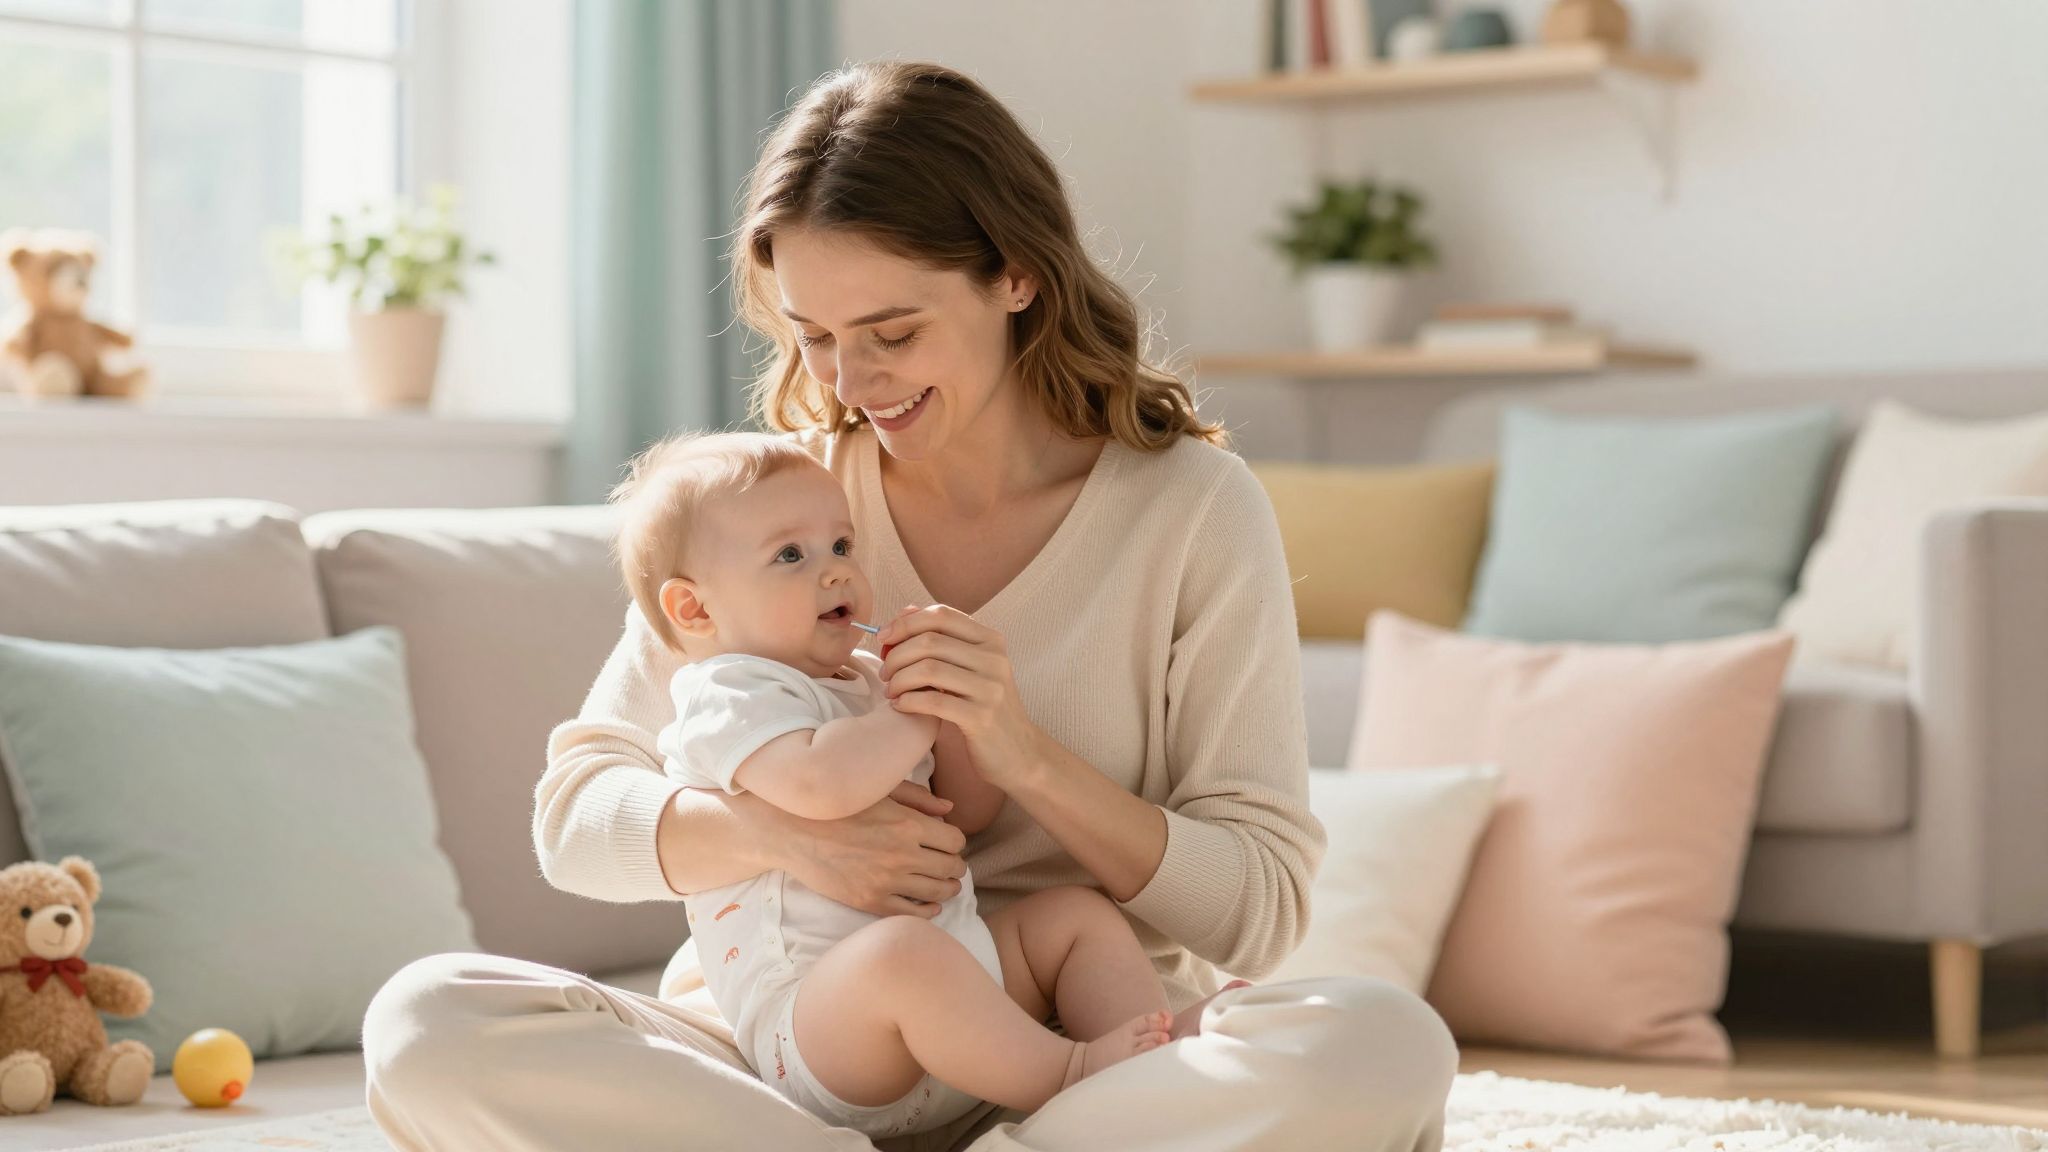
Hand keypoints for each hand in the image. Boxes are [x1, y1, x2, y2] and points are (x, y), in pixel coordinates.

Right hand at [783, 781, 966, 917]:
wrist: (795, 831)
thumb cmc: (838, 806)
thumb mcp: (880, 791)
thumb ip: (918, 798)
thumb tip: (949, 808)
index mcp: (908, 824)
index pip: (955, 840)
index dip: (955, 841)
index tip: (948, 842)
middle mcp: (902, 855)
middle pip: (951, 867)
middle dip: (955, 866)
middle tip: (951, 865)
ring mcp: (886, 882)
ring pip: (937, 893)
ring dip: (947, 889)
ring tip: (946, 884)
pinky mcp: (870, 901)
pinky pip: (912, 913)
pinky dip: (928, 910)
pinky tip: (930, 904)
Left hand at [878, 604, 1047, 790]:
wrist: (1019, 752)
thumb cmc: (986, 707)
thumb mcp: (971, 668)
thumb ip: (943, 639)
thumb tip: (906, 610)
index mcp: (991, 640)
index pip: (942, 615)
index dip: (906, 622)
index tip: (883, 637)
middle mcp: (994, 659)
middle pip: (929, 641)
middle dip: (896, 655)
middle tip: (884, 673)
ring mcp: (990, 688)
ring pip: (928, 669)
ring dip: (898, 679)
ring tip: (891, 691)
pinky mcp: (981, 717)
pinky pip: (932, 701)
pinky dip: (908, 701)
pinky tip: (900, 706)